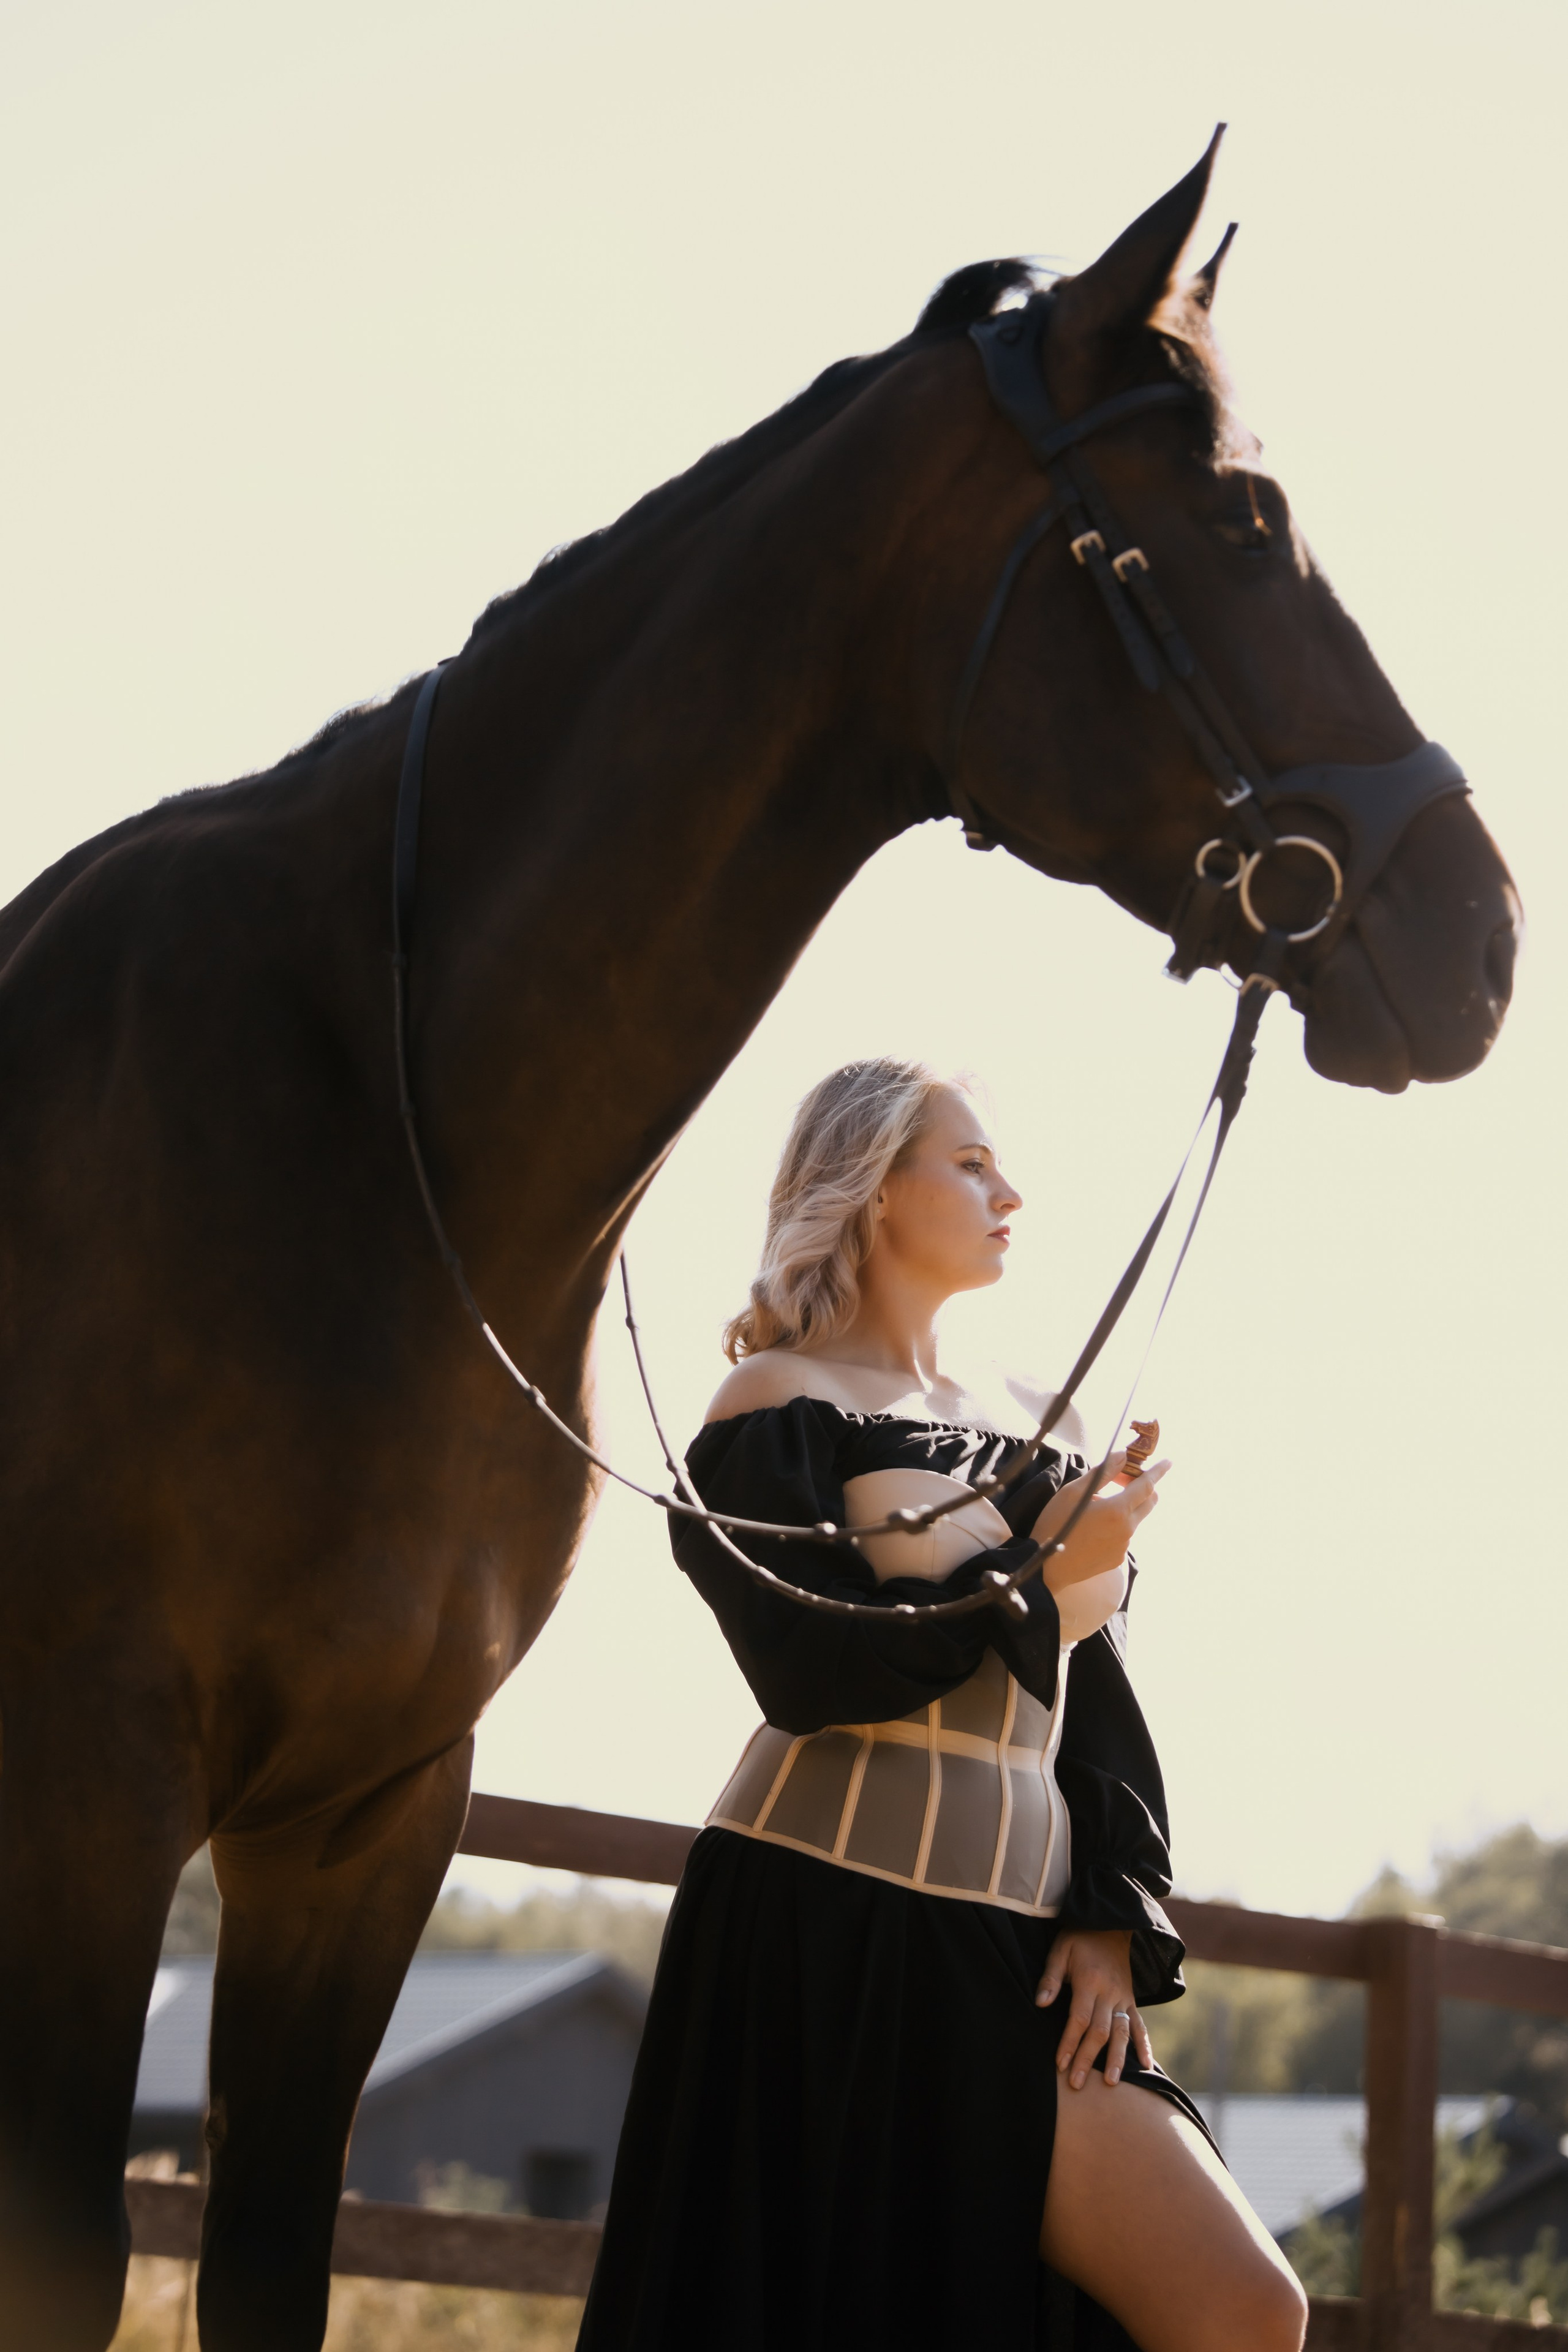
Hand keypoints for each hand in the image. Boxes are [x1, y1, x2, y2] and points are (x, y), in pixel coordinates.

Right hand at [1030, 1452, 1169, 1592]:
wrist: (1047, 1567)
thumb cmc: (1056, 1524)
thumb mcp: (1074, 1492)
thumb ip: (1103, 1472)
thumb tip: (1122, 1456)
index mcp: (1117, 1510)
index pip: (1146, 1485)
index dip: (1158, 1471)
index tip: (1169, 1461)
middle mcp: (1127, 1529)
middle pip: (1149, 1502)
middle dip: (1144, 1487)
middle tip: (1123, 1479)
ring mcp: (1124, 1546)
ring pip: (1135, 1519)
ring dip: (1126, 1507)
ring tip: (1095, 1507)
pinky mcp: (1117, 1559)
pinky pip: (1124, 1535)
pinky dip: (1117, 1525)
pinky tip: (1093, 1528)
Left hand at [1035, 1928, 1153, 2088]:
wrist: (1111, 1923)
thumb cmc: (1080, 1937)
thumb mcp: (1061, 1949)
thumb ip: (1051, 1977)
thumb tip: (1041, 2004)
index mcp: (1090, 1981)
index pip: (1079, 2019)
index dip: (1070, 2042)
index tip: (1061, 2064)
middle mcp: (1109, 1993)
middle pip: (1100, 2031)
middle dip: (1088, 2059)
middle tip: (1078, 2084)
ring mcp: (1124, 1997)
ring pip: (1123, 2033)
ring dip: (1117, 2059)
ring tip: (1112, 2083)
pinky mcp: (1131, 1999)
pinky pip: (1141, 2025)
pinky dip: (1145, 2046)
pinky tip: (1146, 2066)